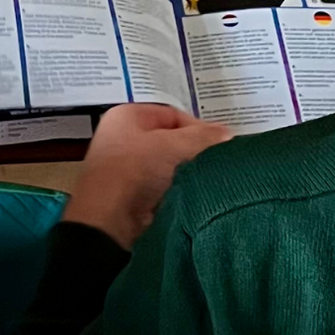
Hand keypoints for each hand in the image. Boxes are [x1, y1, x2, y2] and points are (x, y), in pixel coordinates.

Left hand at [64, 104, 230, 248]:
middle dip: (191, 149)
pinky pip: (159, 184)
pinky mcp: (129, 192)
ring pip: (165, 163)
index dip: (197, 127)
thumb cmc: (134, 171)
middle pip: (168, 139)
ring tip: (203, 177)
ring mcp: (124, 166)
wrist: (108, 219)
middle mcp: (122, 137)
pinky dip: (173, 187)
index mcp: (126, 115)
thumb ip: (202, 136)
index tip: (219, 142)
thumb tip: (226, 134)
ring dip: (183, 170)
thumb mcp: (173, 146)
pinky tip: (187, 192)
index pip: (172, 115)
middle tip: (214, 159)